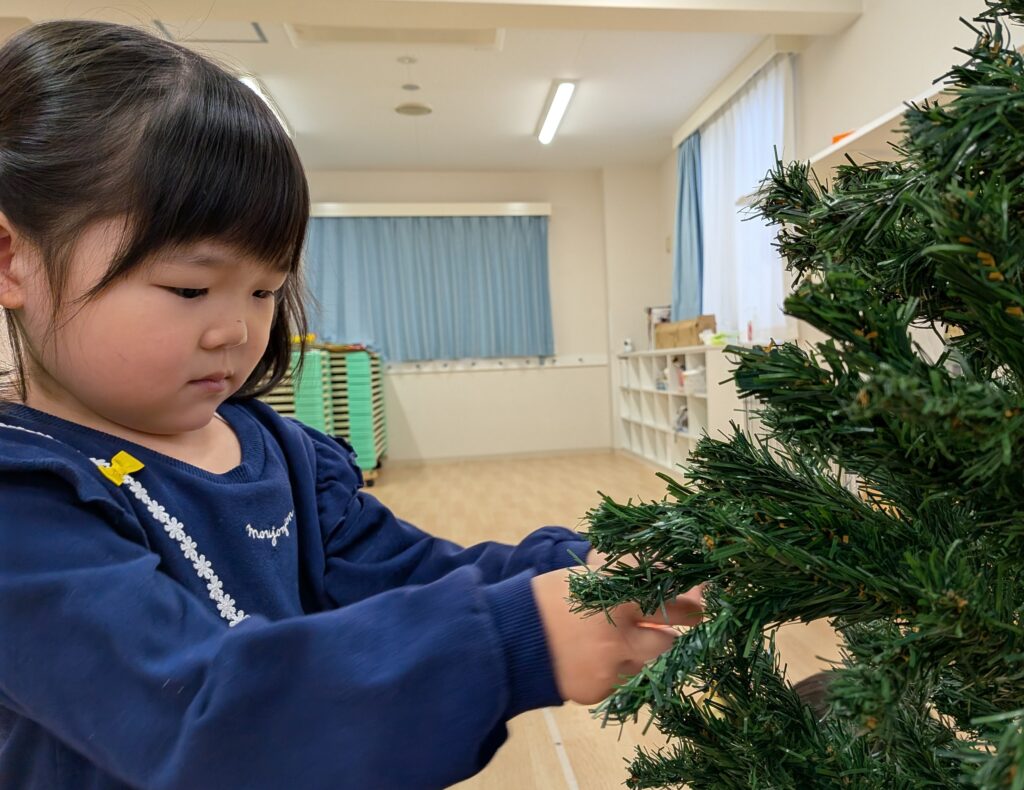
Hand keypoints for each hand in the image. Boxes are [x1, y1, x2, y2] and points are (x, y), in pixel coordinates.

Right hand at [531, 567, 702, 704]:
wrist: (506, 640)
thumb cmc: (546, 600)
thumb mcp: (585, 580)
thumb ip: (623, 583)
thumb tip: (660, 579)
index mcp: (617, 600)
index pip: (672, 602)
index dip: (691, 602)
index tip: (700, 600)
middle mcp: (620, 637)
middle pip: (669, 640)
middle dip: (674, 632)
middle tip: (678, 623)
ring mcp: (611, 668)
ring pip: (650, 664)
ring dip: (646, 653)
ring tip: (628, 640)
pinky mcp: (600, 691)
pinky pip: (624, 681)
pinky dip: (618, 670)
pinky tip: (598, 658)